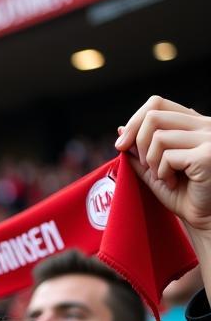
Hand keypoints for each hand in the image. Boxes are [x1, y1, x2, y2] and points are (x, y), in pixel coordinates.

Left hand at [116, 96, 210, 235]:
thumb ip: (139, 151)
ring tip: (163, 177)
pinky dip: (163, 173)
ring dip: (151, 163)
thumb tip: (119, 130)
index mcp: (193, 123)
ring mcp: (209, 137)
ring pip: (158, 137)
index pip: (157, 103)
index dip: (133, 122)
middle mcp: (204, 124)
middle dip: (137, 144)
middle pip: (153, 115)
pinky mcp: (207, 155)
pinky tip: (174, 183)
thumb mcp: (154, 169)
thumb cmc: (182, 195)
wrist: (205, 217)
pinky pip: (168, 156)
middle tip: (145, 166)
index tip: (121, 145)